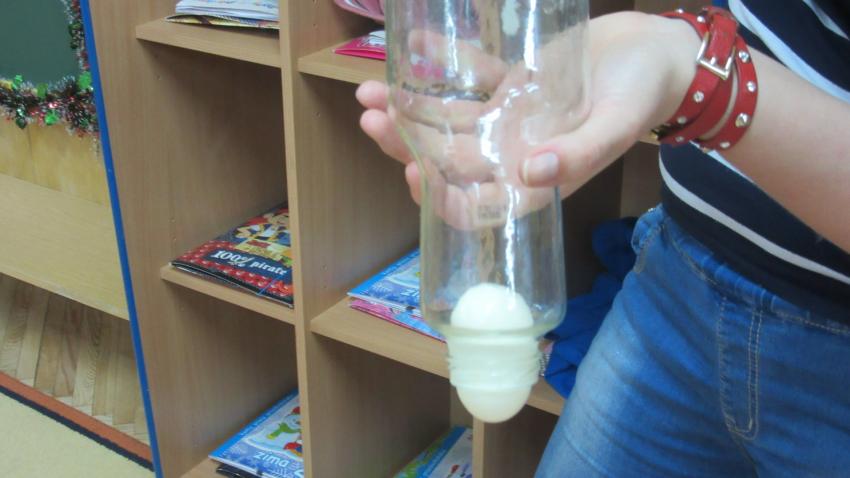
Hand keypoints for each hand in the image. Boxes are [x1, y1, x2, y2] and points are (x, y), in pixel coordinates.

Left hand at [357, 12, 699, 215]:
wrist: (658, 51)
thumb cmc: (644, 94)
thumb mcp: (617, 126)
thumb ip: (580, 155)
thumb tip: (532, 173)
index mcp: (537, 179)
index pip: (480, 204)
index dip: (443, 198)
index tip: (415, 173)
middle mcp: (515, 154)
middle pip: (450, 159)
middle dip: (406, 145)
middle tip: (371, 119)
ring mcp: (509, 120)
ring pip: (450, 121)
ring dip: (410, 108)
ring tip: (371, 91)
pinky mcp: (511, 85)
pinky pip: (471, 76)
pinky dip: (443, 62)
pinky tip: (414, 45)